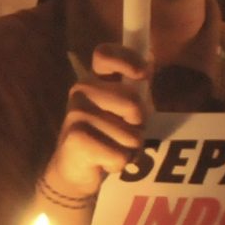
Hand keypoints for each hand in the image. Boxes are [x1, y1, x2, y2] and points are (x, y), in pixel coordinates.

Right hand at [42, 43, 149, 200]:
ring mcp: (76, 113)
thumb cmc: (106, 136)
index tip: (143, 74)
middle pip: (131, 101)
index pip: (104, 54)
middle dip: (139, 124)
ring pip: (130, 135)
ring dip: (129, 148)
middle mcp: (81, 90)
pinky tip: (104, 162)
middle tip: (125, 132)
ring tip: (113, 148)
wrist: (74, 170)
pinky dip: (120, 163)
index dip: (127, 59)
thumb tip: (150, 60)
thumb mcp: (123, 110)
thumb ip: (136, 88)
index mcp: (94, 80)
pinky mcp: (76, 137)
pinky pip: (119, 155)